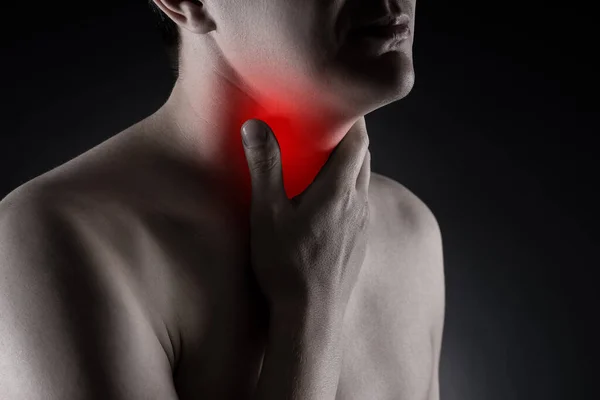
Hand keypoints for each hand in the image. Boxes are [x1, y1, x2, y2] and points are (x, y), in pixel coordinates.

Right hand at [240, 118, 370, 313]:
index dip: (352, 120)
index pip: (357, 141)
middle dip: (349, 140)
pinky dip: (347, 191)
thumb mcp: (268, 213)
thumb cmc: (287, 265)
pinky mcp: (360, 243)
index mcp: (340, 191)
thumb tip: (256, 127)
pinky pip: (359, 205)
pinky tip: (324, 203)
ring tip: (323, 162)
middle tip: (326, 129)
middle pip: (363, 159)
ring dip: (349, 167)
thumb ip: (265, 167)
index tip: (339, 106)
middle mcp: (358, 204)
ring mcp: (363, 226)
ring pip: (363, 183)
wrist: (312, 316)